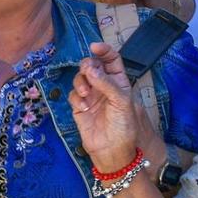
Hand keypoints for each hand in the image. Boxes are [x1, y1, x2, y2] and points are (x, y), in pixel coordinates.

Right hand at [70, 41, 141, 171]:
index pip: (111, 60)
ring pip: (80, 78)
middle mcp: (104, 86)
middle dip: (88, 66)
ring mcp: (91, 97)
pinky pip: (73, 95)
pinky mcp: (79, 108)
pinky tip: (83, 107)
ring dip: (80, 82)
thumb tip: (89, 68)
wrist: (112, 150)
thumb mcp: (121, 101)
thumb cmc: (124, 126)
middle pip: (92, 66)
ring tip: (85, 93)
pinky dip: (76, 98)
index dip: (104, 51)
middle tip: (88, 72)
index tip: (95, 46)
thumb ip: (106, 83)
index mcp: (119, 82)